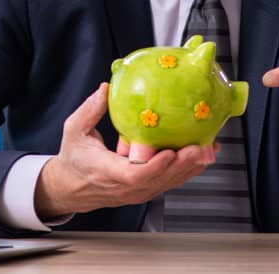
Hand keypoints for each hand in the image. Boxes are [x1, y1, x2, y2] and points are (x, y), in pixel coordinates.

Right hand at [34, 83, 217, 219]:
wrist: (71, 186)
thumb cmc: (73, 157)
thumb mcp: (74, 130)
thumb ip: (90, 110)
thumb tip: (106, 88)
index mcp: (105, 171)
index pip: (133, 176)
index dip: (154, 166)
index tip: (169, 152)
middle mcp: (124, 186)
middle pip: (158, 180)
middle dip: (181, 165)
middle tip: (199, 147)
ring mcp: (137, 191)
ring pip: (167, 183)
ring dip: (189, 168)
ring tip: (207, 148)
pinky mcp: (145, 190)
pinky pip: (168, 182)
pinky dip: (187, 170)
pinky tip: (202, 156)